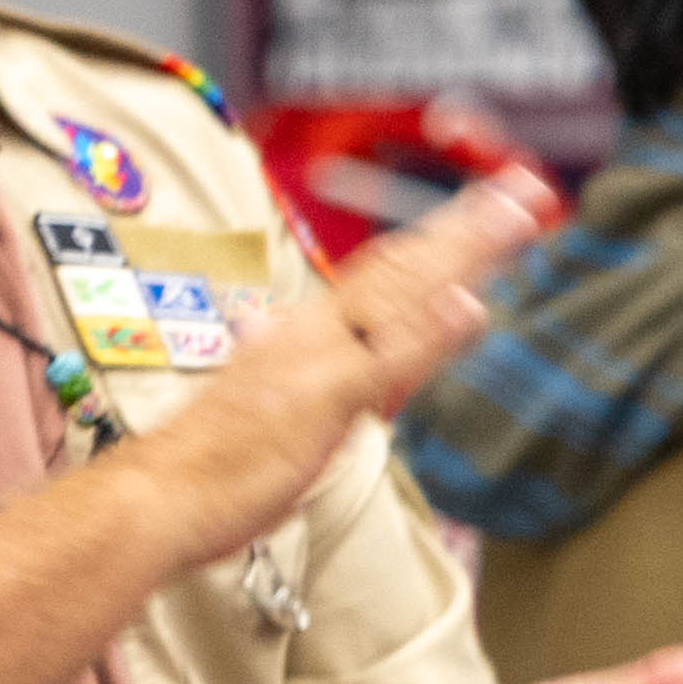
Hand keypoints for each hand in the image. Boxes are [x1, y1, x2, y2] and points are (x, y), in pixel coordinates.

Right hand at [117, 165, 562, 564]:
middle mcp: (314, 332)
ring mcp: (319, 361)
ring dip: (463, 251)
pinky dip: (427, 330)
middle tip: (527, 187)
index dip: (439, 239)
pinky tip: (468, 303)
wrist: (155, 496)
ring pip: (401, 293)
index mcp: (304, 332)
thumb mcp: (252, 399)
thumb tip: (261, 323)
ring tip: (515, 212)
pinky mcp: (322, 399)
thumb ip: (273, 360)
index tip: (490, 208)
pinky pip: (383, 360)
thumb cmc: (205, 462)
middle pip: (401, 266)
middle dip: (469, 225)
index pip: (383, 272)